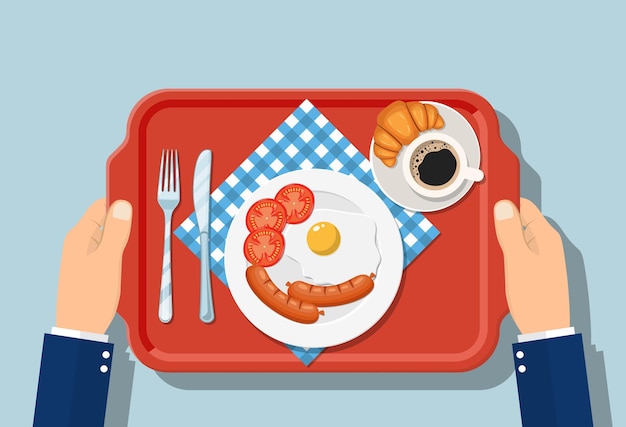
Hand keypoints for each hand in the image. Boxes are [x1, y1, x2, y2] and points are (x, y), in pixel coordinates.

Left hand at [56, 199, 132, 333]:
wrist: (81, 329)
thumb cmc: (91, 297)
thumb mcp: (108, 260)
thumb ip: (116, 231)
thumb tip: (123, 205)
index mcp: (79, 237)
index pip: (100, 206)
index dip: (120, 204)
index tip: (140, 207)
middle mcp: (79, 244)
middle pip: (106, 221)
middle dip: (125, 224)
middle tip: (142, 232)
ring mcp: (85, 257)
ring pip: (110, 238)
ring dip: (125, 241)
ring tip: (136, 251)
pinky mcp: (92, 270)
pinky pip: (109, 253)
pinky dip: (121, 254)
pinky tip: (129, 263)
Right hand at [493, 198, 569, 334]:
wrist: (543, 330)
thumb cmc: (535, 297)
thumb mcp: (518, 260)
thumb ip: (510, 231)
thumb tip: (503, 205)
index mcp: (546, 237)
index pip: (525, 207)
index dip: (505, 203)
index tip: (485, 204)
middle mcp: (545, 245)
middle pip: (519, 222)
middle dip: (500, 222)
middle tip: (480, 227)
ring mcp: (540, 258)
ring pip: (516, 238)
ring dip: (500, 239)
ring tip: (484, 245)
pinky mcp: (533, 271)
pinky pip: (516, 253)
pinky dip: (504, 253)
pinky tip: (492, 260)